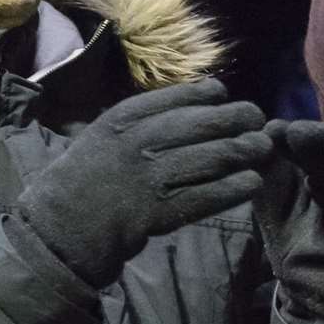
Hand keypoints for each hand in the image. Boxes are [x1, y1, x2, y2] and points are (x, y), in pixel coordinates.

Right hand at [16, 79, 270, 287]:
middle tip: (258, 119)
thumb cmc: (85, 179)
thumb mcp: (103, 136)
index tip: (225, 94)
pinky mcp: (160, 211)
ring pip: (212, 158)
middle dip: (237, 119)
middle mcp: (138, 143)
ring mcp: (150, 178)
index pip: (175, 98)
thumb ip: (140, 119)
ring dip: (245, 151)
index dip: (206, 95)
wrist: (60, 230)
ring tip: (263, 148)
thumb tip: (193, 100)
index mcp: (121, 121)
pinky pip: (208, 195)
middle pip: (202, 124)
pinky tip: (253, 183)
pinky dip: (234, 188)